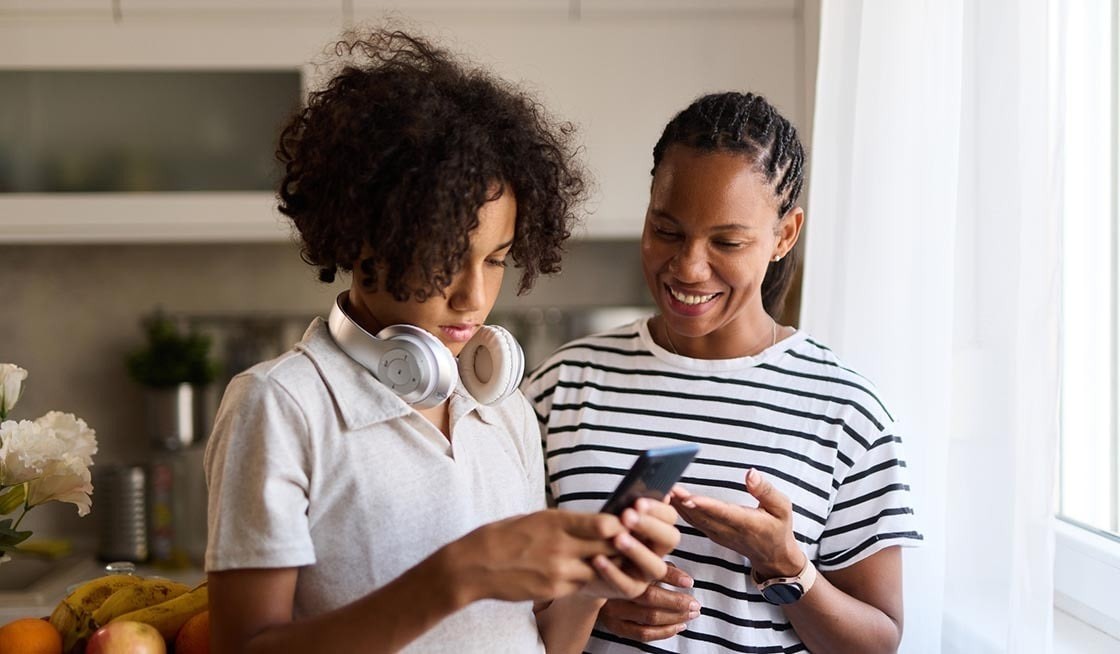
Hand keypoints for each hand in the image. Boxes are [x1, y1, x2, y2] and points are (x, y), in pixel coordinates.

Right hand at [448, 509, 622, 602]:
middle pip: (609, 548)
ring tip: (604, 560)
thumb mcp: (536, 517)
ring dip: (604, 565)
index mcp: (557, 521)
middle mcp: (561, 546)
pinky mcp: (553, 590)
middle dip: (620, 546)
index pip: (605, 525)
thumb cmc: (503, 535)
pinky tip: (580, 573)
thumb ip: (566, 522)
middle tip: (627, 544)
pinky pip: (581, 585)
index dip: (620, 526)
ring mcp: (558, 571)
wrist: (474, 564)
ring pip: (599, 570)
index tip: (624, 525)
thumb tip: (594, 523)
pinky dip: (585, 579)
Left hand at [579, 498, 681, 599]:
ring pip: (655, 566)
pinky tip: (598, 558)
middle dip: (650, 526)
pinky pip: (626, 584)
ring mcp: (646, 573)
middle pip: (670, 539)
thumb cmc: (602, 533)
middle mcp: (658, 552)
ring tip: (617, 538)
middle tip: (628, 515)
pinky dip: (612, 571)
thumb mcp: (612, 517)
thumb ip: (628, 506)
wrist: (583, 565)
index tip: (638, 502)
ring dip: (637, 550)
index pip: (670, 518)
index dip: (657, 509)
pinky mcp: (630, 591)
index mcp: (657, 530)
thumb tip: (646, 487)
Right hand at [598, 564, 698, 641]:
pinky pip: (643, 634)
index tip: (690, 582)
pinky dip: (664, 632)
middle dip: (678, 602)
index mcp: (620, 568)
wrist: (594, 581)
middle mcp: (614, 590)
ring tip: (691, 614)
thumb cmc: (622, 568)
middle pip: (651, 598)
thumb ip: (660, 567)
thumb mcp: (639, 561)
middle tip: (696, 603)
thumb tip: (687, 580)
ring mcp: (613, 610)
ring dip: (675, 618)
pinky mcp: (615, 626)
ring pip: (650, 618)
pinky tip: (679, 627)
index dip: (672, 577)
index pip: (649, 573)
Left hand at [670, 469, 803, 578]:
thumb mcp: (782, 508)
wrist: (773, 556)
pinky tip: (667, 498)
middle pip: (701, 516)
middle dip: (682, 502)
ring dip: (676, 505)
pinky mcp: (710, 534)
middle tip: (665, 486)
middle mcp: (728, 531)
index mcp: (747, 523)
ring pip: (692, 520)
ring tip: (661, 488)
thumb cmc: (778, 528)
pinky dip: (679, 510)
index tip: (688, 498)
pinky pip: (692, 522)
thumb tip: (750, 472)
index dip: (705, 506)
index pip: (723, 513)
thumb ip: (765, 491)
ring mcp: (717, 534)